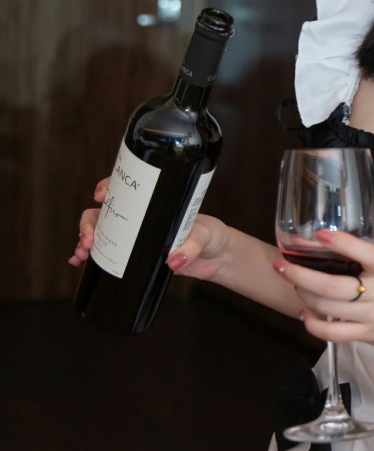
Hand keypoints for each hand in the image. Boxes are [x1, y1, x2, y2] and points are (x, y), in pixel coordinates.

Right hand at [70, 176, 232, 280]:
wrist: (217, 258)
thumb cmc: (211, 236)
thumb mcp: (204, 236)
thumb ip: (191, 247)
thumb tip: (173, 261)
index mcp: (153, 204)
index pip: (124, 189)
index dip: (107, 188)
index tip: (100, 195)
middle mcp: (139, 218)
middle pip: (103, 214)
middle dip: (89, 223)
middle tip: (89, 239)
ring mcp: (134, 238)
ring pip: (100, 234)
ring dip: (85, 242)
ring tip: (82, 254)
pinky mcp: (134, 257)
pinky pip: (106, 255)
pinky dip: (90, 258)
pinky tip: (78, 263)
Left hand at [274, 230, 373, 355]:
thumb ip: (365, 261)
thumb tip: (325, 245)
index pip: (368, 254)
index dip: (344, 243)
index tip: (320, 233)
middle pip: (334, 286)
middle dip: (301, 275)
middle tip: (282, 265)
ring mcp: (372, 317)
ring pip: (328, 308)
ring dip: (303, 295)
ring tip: (294, 284)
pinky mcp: (366, 336)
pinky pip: (333, 333)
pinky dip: (313, 324)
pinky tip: (304, 314)